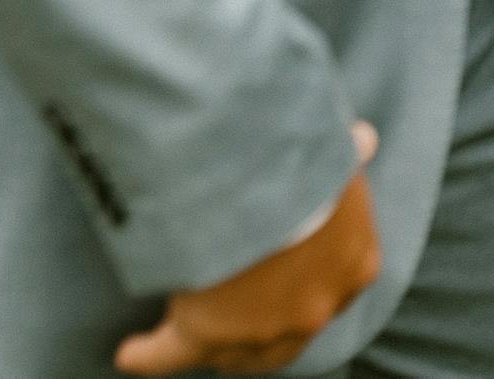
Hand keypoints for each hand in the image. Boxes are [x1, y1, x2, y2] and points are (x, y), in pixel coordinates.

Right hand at [117, 121, 381, 375]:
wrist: (271, 187)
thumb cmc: (310, 164)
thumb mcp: (337, 159)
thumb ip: (347, 156)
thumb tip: (363, 139)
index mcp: (356, 265)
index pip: (337, 284)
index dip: (312, 279)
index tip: (295, 271)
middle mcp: (316, 308)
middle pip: (289, 331)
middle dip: (269, 328)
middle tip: (248, 318)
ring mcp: (262, 330)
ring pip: (238, 352)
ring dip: (220, 345)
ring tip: (197, 339)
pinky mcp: (206, 335)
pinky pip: (170, 354)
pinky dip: (150, 355)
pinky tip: (131, 355)